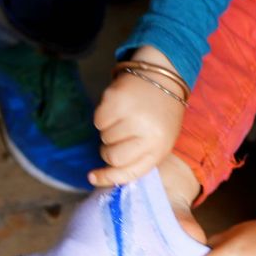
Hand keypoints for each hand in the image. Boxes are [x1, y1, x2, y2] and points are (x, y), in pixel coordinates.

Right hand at [89, 46, 185, 186]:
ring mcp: (131, 114)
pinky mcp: (116, 99)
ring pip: (103, 137)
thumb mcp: (158, 142)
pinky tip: (119, 109)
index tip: (93, 177)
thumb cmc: (159, 116)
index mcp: (160, 145)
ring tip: (126, 118)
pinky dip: (104, 117)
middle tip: (122, 136)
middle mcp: (147, 132)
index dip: (108, 177)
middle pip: (111, 156)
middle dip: (110, 149)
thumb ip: (136, 161)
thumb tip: (98, 177)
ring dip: (109, 131)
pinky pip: (98, 121)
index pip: (129, 171)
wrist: (162, 78)